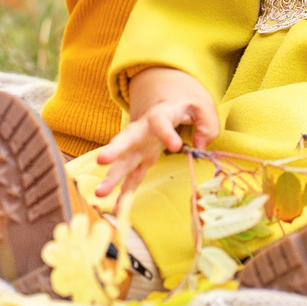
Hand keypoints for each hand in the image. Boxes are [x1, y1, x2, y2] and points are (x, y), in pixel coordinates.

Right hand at [92, 66, 219, 200]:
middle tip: (101, 160)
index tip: (176, 146)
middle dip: (114, 150)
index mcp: (161, 114)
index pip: (160, 122)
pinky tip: (118, 209)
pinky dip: (124, 193)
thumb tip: (200, 146)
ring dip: (111, 177)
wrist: (168, 96)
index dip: (166, 133)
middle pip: (127, 139)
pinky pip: (130, 177)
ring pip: (122, 160)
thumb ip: (206, 125)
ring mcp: (139, 146)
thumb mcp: (202, 108)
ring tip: (100, 192)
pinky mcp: (140, 160)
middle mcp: (144, 130)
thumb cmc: (186, 104)